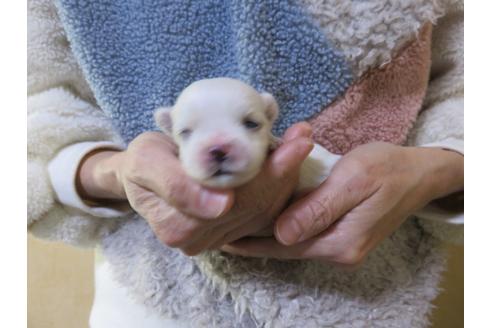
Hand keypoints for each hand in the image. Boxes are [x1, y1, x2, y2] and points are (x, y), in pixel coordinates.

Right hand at [77, 123, 313, 254]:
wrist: (142, 175)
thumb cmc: (144, 161)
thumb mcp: (146, 160)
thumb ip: (175, 184)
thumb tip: (222, 205)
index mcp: (179, 226)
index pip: (235, 200)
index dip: (269, 171)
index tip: (297, 141)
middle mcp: (200, 240)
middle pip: (255, 207)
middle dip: (284, 171)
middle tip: (303, 137)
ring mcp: (217, 239)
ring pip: (264, 210)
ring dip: (286, 177)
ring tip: (300, 142)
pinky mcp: (230, 232)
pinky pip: (264, 212)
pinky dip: (279, 185)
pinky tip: (288, 160)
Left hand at [221, 142, 463, 267]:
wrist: (420, 173)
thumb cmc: (388, 168)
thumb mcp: (354, 180)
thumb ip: (318, 208)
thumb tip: (281, 233)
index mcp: (341, 241)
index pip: (284, 246)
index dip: (251, 241)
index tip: (221, 236)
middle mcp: (339, 251)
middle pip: (285, 247)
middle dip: (252, 240)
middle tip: (219, 230)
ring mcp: (342, 245)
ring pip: (293, 241)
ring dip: (265, 234)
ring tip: (234, 224)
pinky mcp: (342, 235)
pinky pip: (305, 234)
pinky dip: (282, 227)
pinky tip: (265, 218)